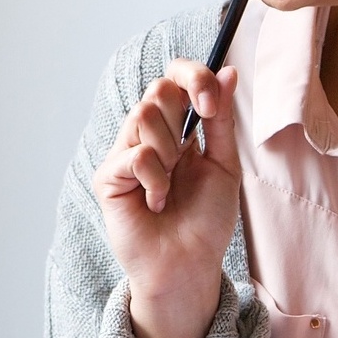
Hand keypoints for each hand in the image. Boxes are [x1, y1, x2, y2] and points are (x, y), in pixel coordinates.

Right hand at [92, 60, 241, 337]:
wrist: (190, 265)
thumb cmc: (206, 220)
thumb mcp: (224, 164)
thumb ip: (221, 120)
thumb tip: (229, 72)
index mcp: (177, 129)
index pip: (175, 79)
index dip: (192, 76)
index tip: (212, 101)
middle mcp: (148, 136)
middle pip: (157, 89)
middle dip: (183, 111)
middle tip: (194, 148)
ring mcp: (124, 154)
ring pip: (144, 116)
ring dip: (170, 152)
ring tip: (172, 186)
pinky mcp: (108, 178)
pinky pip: (134, 155)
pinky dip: (155, 179)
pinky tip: (157, 203)